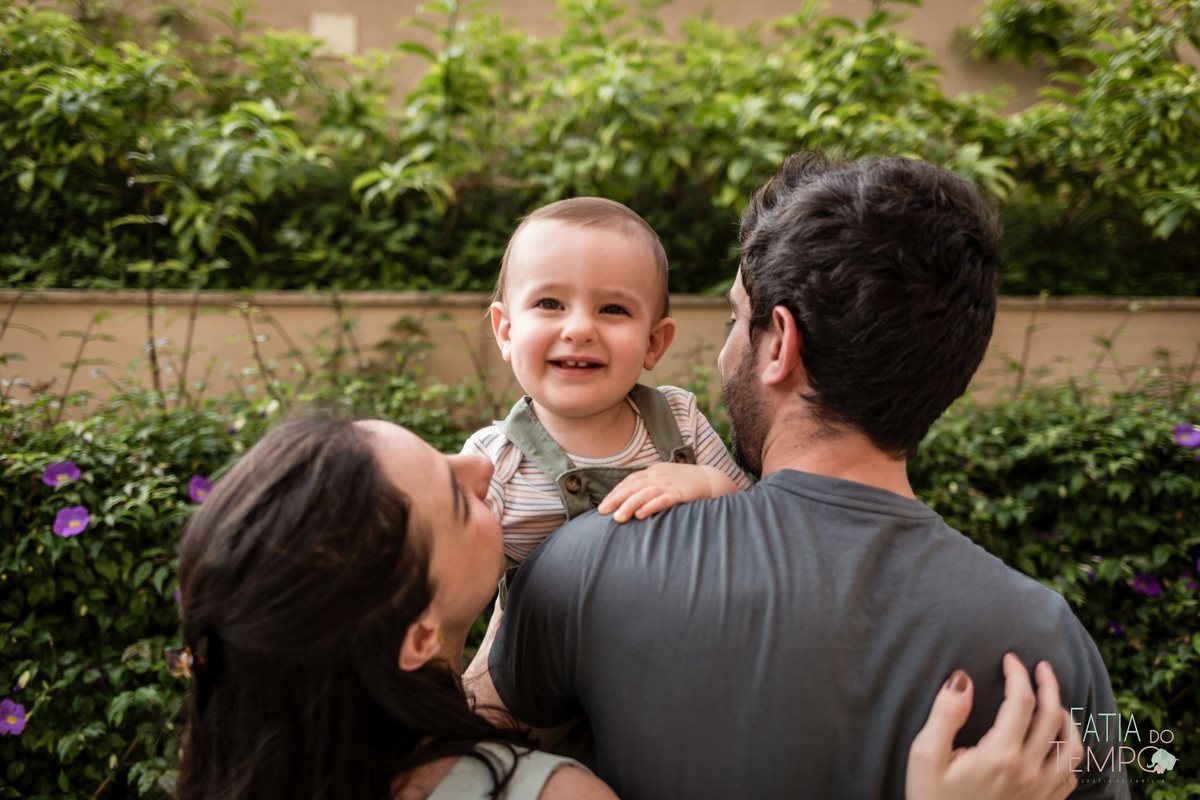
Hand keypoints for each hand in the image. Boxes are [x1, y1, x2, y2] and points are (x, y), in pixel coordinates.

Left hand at [597, 463, 740, 521]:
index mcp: (654, 472)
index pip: (630, 481)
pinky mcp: (681, 493)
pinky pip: (664, 499)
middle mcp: (659, 476)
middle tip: (602, 512)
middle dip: (616, 499)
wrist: (712, 480)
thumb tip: (631, 503)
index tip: (603, 505)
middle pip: (633, 487)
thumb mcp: (665, 481)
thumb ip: (649, 488)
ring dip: (629, 505)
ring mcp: (670, 484)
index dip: (615, 493)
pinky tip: (641, 515)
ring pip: (645, 493)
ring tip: (618, 518)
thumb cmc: (686, 484)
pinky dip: (651, 506)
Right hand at [905, 653, 1080, 799]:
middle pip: (1052, 717)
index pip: (1022, 701)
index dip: (1017, 674)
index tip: (1010, 658)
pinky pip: (1071, 773)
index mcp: (1000, 755)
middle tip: (1040, 667)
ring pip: (1071, 746)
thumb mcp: (925, 755)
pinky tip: (1058, 742)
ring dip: (1066, 717)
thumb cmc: (932, 799)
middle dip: (1048, 685)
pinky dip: (1071, 750)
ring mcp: (1040, 791)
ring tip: (1054, 701)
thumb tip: (963, 679)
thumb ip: (946, 714)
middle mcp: (1028, 771)